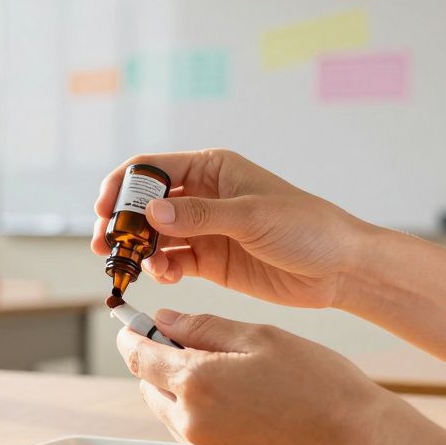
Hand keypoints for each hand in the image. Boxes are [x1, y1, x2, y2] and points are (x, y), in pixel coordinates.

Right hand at [92, 149, 376, 308]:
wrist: (340, 268)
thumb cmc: (306, 227)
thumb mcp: (251, 216)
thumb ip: (200, 215)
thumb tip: (151, 211)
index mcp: (212, 169)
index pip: (152, 169)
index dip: (122, 187)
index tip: (104, 211)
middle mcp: (203, 196)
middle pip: (145, 204)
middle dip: (121, 223)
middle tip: (105, 246)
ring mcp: (205, 230)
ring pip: (154, 236)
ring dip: (137, 249)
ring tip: (129, 266)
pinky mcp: (210, 261)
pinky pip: (172, 261)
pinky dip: (160, 268)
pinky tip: (162, 275)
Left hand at [117, 309, 401, 444]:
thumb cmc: (318, 383)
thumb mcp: (260, 337)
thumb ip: (203, 327)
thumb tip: (163, 320)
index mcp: (196, 382)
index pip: (137, 357)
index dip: (133, 335)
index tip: (135, 325)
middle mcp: (191, 424)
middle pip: (150, 389)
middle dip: (162, 365)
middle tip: (197, 346)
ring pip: (172, 416)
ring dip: (183, 395)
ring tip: (232, 379)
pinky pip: (197, 441)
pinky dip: (205, 422)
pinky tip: (246, 409)